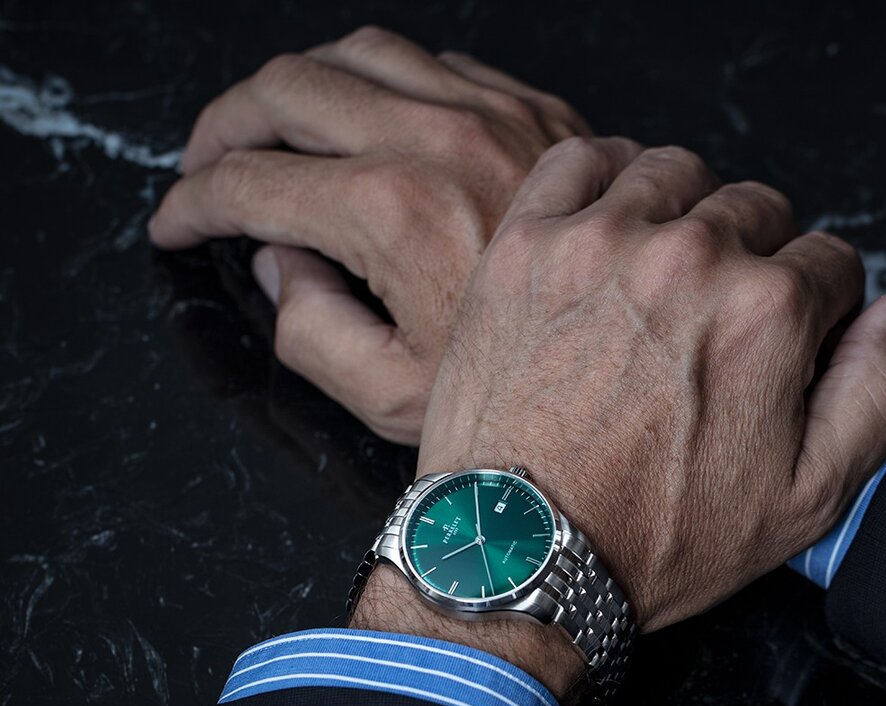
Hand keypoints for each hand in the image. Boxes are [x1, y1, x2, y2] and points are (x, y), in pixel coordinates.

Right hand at [148, 26, 588, 443]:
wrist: (639, 381)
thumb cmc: (525, 404)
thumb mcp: (390, 396)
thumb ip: (309, 329)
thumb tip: (282, 261)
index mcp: (393, 212)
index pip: (250, 181)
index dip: (193, 203)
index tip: (177, 224)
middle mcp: (440, 141)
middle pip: (289, 87)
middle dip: (225, 124)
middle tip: (208, 165)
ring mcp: (496, 116)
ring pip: (360, 52)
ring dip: (298, 85)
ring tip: (274, 130)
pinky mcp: (540, 114)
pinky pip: (439, 63)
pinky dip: (385, 82)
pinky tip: (375, 122)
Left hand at [418, 137, 885, 632]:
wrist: (525, 554)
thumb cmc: (655, 538)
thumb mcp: (805, 500)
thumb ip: (876, 395)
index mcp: (768, 313)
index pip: (830, 261)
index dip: (816, 306)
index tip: (779, 342)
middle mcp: (690, 258)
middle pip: (757, 210)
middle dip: (755, 262)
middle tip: (715, 325)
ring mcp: (599, 243)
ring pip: (675, 175)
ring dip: (686, 213)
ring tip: (664, 279)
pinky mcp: (526, 247)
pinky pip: (578, 161)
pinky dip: (604, 178)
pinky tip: (609, 223)